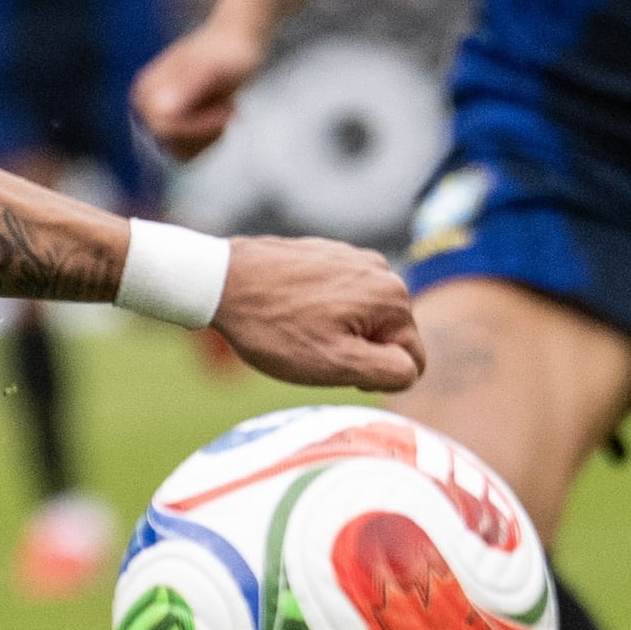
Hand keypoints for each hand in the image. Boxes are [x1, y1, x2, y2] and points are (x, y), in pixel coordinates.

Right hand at [129, 16, 268, 159]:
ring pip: (179, 153)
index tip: (227, 110)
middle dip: (205, 131)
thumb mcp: (215, 66)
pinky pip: (186, 153)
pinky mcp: (171, 126)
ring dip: (209, 136)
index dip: (197, 127)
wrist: (234, 44)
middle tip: (229, 107)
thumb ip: (190, 84)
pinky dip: (208, 141)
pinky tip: (219, 118)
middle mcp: (146, 104)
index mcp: (147, 89)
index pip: (164, 129)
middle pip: (170, 144)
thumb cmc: (227, 52)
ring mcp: (157, 116)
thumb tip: (161, 109)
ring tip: (224, 109)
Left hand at [207, 237, 422, 392]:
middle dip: (357, 351)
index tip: (332, 366)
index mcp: (392, 297)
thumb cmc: (275, 328)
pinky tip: (288, 311)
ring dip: (339, 332)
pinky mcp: (325, 252)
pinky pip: (339, 297)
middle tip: (312, 350)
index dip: (372, 377)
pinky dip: (321, 311)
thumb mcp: (337, 365)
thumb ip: (390, 371)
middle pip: (387, 336)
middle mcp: (380, 268)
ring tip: (298, 330)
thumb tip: (411, 368)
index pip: (410, 361)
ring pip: (362, 318)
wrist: (219, 282)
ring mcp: (351, 256)